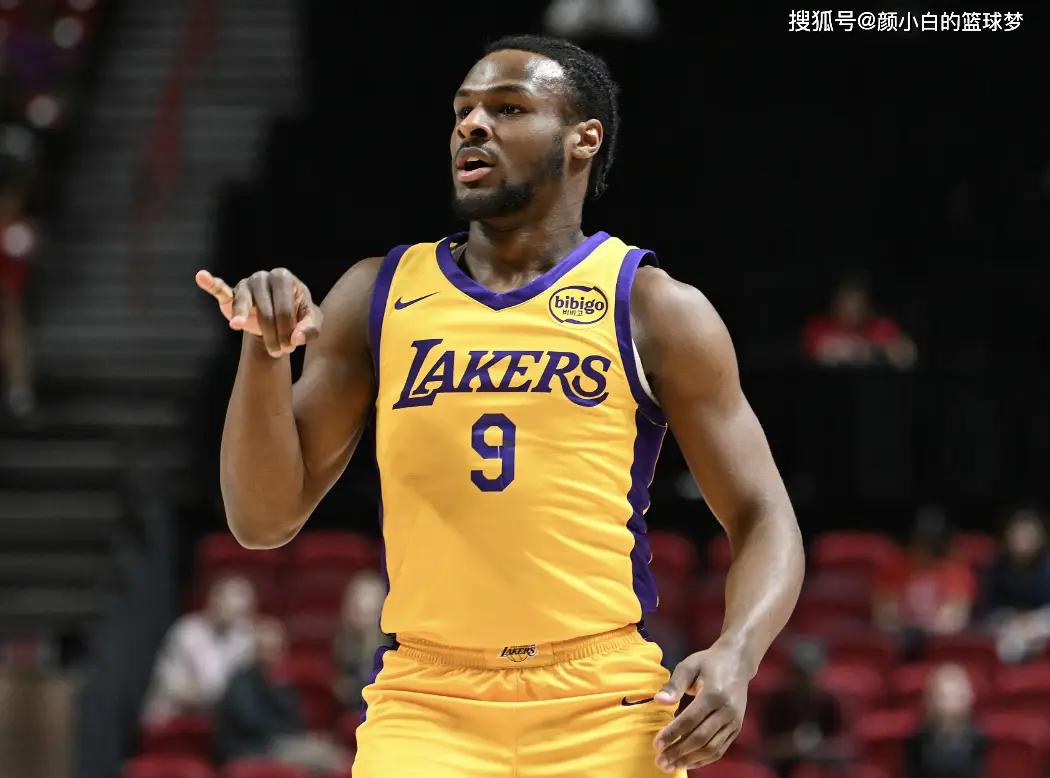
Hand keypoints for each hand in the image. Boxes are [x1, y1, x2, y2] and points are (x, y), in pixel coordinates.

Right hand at [195, 268, 322, 358]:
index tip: (292, 347)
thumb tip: (295, 339)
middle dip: (273, 335)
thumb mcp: (312, 322)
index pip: (284, 309)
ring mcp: (246, 284)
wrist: (280, 319)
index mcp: (284, 278)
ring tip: (238, 326)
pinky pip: (220, 289)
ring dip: (245, 323)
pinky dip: (211, 284)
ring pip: (244, 306)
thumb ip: (310, 329)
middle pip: (265, 311)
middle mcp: (263, 276)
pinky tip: (202, 276)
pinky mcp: (231, 294)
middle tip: (279, 352)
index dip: (287, 332)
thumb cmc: (298, 316)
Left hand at [652, 645, 748, 772]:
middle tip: (660, 760)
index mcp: (714, 693)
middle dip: (678, 752)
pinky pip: (720, 750)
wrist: (737, 662)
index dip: (672, 734)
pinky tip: (687, 763)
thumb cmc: (708, 663)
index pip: (690, 720)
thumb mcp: (689, 666)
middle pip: (701, 738)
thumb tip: (658, 701)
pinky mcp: (736, 728)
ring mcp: (734, 721)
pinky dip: (703, 760)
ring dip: (689, 760)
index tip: (656, 744)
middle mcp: (727, 710)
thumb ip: (674, 684)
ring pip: (711, 748)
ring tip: (670, 766)